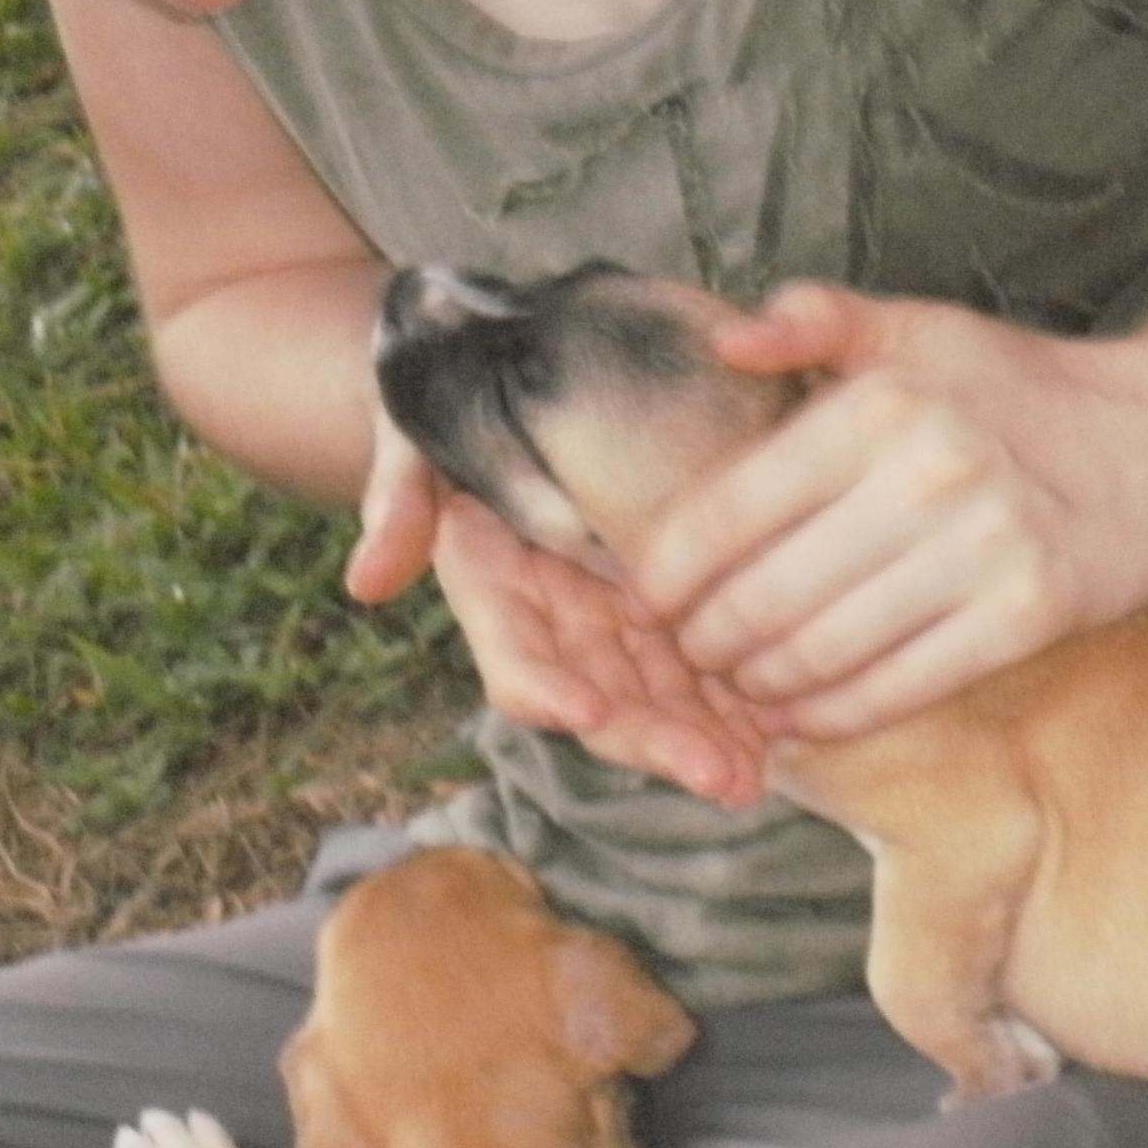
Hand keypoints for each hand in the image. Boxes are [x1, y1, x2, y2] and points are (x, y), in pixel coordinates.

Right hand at [346, 412, 771, 805]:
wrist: (501, 372)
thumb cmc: (449, 403)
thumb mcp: (411, 438)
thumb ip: (398, 502)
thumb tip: (364, 582)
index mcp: (492, 591)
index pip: (516, 662)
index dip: (549, 691)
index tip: (589, 710)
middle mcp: (554, 622)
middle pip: (604, 699)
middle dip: (658, 741)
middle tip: (719, 775)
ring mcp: (610, 618)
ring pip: (661, 695)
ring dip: (708, 739)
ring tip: (757, 772)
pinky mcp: (661, 603)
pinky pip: (701, 661)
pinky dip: (738, 698)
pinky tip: (783, 726)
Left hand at [631, 282, 1147, 739]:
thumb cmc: (1023, 390)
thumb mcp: (920, 330)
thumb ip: (817, 323)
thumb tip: (725, 339)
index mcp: (882, 403)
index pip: (732, 509)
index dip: (671, 572)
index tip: (648, 602)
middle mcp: (929, 471)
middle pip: (768, 593)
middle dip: (707, 641)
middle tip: (687, 658)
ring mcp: (983, 548)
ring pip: (827, 649)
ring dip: (762, 685)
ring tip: (738, 688)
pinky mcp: (1030, 612)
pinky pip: (902, 684)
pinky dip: (835, 714)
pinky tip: (801, 718)